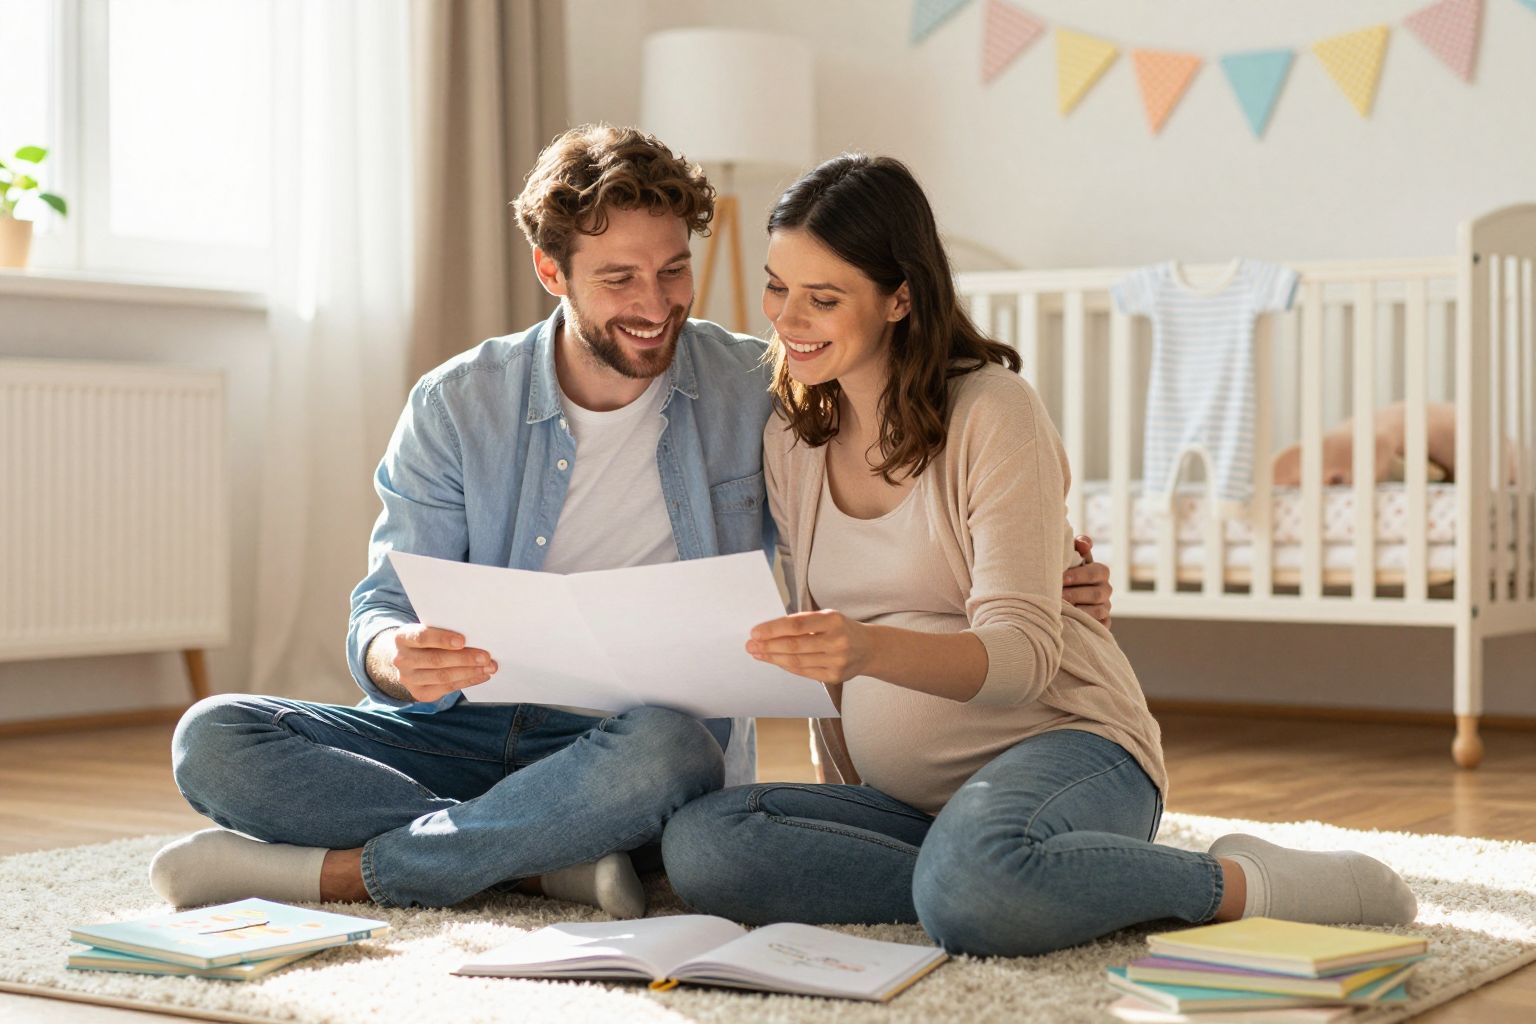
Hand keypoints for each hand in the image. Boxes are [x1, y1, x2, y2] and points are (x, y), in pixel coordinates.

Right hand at [370, 624, 496, 701]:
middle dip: (464, 658)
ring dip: (470, 672)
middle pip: (436, 660)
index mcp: (403, 637)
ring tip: (489, 667)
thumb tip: (476, 635)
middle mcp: (402, 659)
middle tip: (486, 657)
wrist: (406, 659)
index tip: (462, 640)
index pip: (422, 637)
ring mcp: (409, 679)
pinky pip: (447, 688)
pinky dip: (468, 681)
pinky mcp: (420, 693)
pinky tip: (481, 675)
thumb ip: (444, 631)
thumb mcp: (428, 629)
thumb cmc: (425, 639)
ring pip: (443, 676)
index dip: (442, 639)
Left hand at [746, 611, 873, 684]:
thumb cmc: (840, 629)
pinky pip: (804, 672)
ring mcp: (837, 661)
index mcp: (833, 620)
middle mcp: (837, 641)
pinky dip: (786, 666)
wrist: (869, 648)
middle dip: (768, 645)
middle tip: (750, 645)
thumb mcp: (827, 617)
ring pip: (797, 661)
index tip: (755, 632)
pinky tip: (775, 661)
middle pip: (794, 645)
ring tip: (758, 654)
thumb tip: (768, 631)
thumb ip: (802, 622)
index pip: (797, 624)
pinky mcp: (835, 676)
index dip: (773, 629)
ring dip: (773, 657)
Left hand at [1064, 535, 1112, 627]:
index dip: (1080, 575)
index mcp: (1100, 572)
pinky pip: (1098, 626)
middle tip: (1058, 596)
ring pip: (1097, 611)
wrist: (1059, 597)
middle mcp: (1105, 590)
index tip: (1061, 578)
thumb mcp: (1071, 558)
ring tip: (1060, 609)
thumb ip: (1077, 547)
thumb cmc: (1064, 572)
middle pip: (1097, 594)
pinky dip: (1084, 624)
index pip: (1098, 572)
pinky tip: (1069, 621)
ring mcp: (1105, 608)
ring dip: (1078, 610)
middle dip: (1076, 594)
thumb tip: (1083, 543)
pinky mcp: (1102, 625)